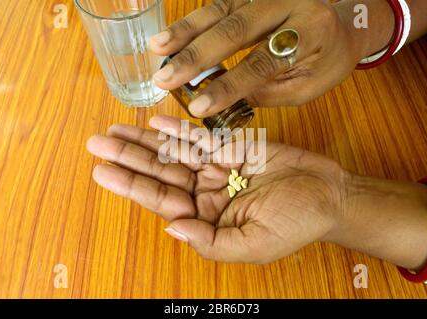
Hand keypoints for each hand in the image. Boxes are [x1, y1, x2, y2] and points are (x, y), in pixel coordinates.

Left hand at [87, 116, 347, 262]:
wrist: (329, 194)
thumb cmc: (296, 223)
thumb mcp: (253, 244)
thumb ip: (210, 242)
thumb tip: (172, 227)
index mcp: (206, 220)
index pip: (161, 201)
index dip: (131, 185)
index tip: (103, 170)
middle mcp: (206, 193)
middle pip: (160, 173)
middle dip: (129, 158)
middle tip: (98, 143)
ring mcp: (217, 168)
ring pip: (174, 153)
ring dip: (145, 141)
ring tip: (116, 130)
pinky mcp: (232, 148)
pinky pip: (200, 138)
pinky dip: (178, 130)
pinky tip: (155, 122)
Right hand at [150, 0, 364, 116]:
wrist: (342, 22)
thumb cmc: (326, 59)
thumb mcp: (306, 86)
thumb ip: (266, 92)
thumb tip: (222, 100)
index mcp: (310, 33)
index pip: (262, 62)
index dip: (228, 86)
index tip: (198, 108)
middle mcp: (288, 4)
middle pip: (235, 30)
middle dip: (196, 56)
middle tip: (165, 79)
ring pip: (220, 10)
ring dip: (185, 31)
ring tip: (157, 50)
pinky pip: (218, 3)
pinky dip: (192, 21)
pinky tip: (170, 35)